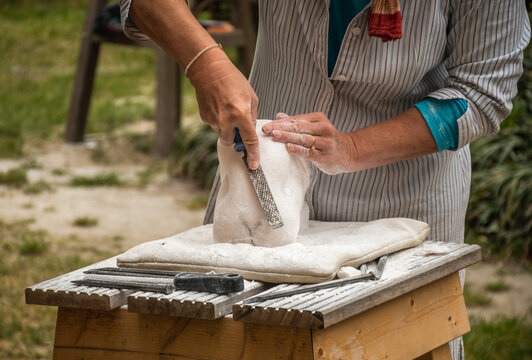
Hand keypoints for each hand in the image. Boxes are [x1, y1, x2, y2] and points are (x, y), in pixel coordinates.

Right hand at [188, 53, 259, 168]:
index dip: (253, 154)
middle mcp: (226, 120)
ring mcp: (213, 120)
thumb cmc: (233, 81)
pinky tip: (219, 105)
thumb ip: (252, 117)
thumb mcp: (251, 97)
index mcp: (241, 115)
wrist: (209, 70)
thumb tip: (251, 131)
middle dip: (235, 137)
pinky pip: (214, 125)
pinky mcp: (204, 117)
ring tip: (226, 107)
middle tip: (237, 125)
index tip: (254, 165)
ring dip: (226, 126)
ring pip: (222, 133)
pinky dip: (218, 119)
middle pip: (231, 142)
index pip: (249, 140)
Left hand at [262, 112, 357, 174]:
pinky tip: (288, 147)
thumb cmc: (327, 140)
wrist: (349, 153)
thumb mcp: (314, 127)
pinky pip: (309, 152)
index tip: (266, 125)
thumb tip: (279, 116)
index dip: (280, 122)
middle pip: (298, 127)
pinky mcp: (324, 156)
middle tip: (266, 129)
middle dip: (280, 128)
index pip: (295, 120)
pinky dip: (298, 149)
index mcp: (318, 119)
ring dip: (288, 136)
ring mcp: (325, 142)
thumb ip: (297, 122)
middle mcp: (323, 128)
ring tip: (275, 135)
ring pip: (303, 138)